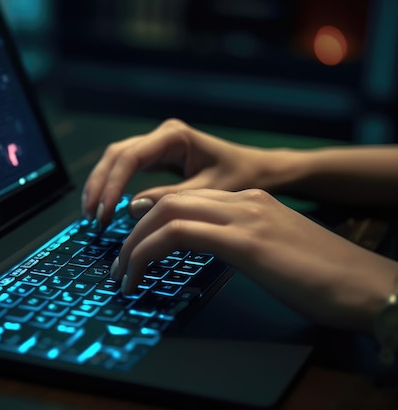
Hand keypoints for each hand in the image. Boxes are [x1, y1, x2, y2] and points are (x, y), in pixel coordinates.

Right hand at [82, 118, 273, 228]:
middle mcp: (161, 136)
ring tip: (92, 214)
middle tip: (91, 217)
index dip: (112, 185)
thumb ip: (170, 198)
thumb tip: (131, 208)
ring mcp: (157, 145)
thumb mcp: (208, 191)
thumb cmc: (240, 177)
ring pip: (116, 160)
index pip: (130, 157)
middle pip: (116, 155)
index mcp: (174, 136)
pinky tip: (106, 206)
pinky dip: (113, 186)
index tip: (104, 213)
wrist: (259, 171)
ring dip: (102, 185)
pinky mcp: (157, 158)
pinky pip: (126, 168)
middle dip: (100, 185)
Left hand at [110, 188, 397, 332]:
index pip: (184, 201)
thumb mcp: (274, 254)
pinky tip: (138, 274)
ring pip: (166, 213)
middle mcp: (244, 202)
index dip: (150, 221)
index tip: (133, 247)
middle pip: (167, 202)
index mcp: (250, 202)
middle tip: (118, 264)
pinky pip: (179, 234)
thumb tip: (208, 254)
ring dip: (134, 244)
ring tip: (122, 275)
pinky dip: (148, 252)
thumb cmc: (325, 279)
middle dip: (133, 232)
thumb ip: (241, 245)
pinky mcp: (246, 240)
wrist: (369, 286)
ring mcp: (245, 216)